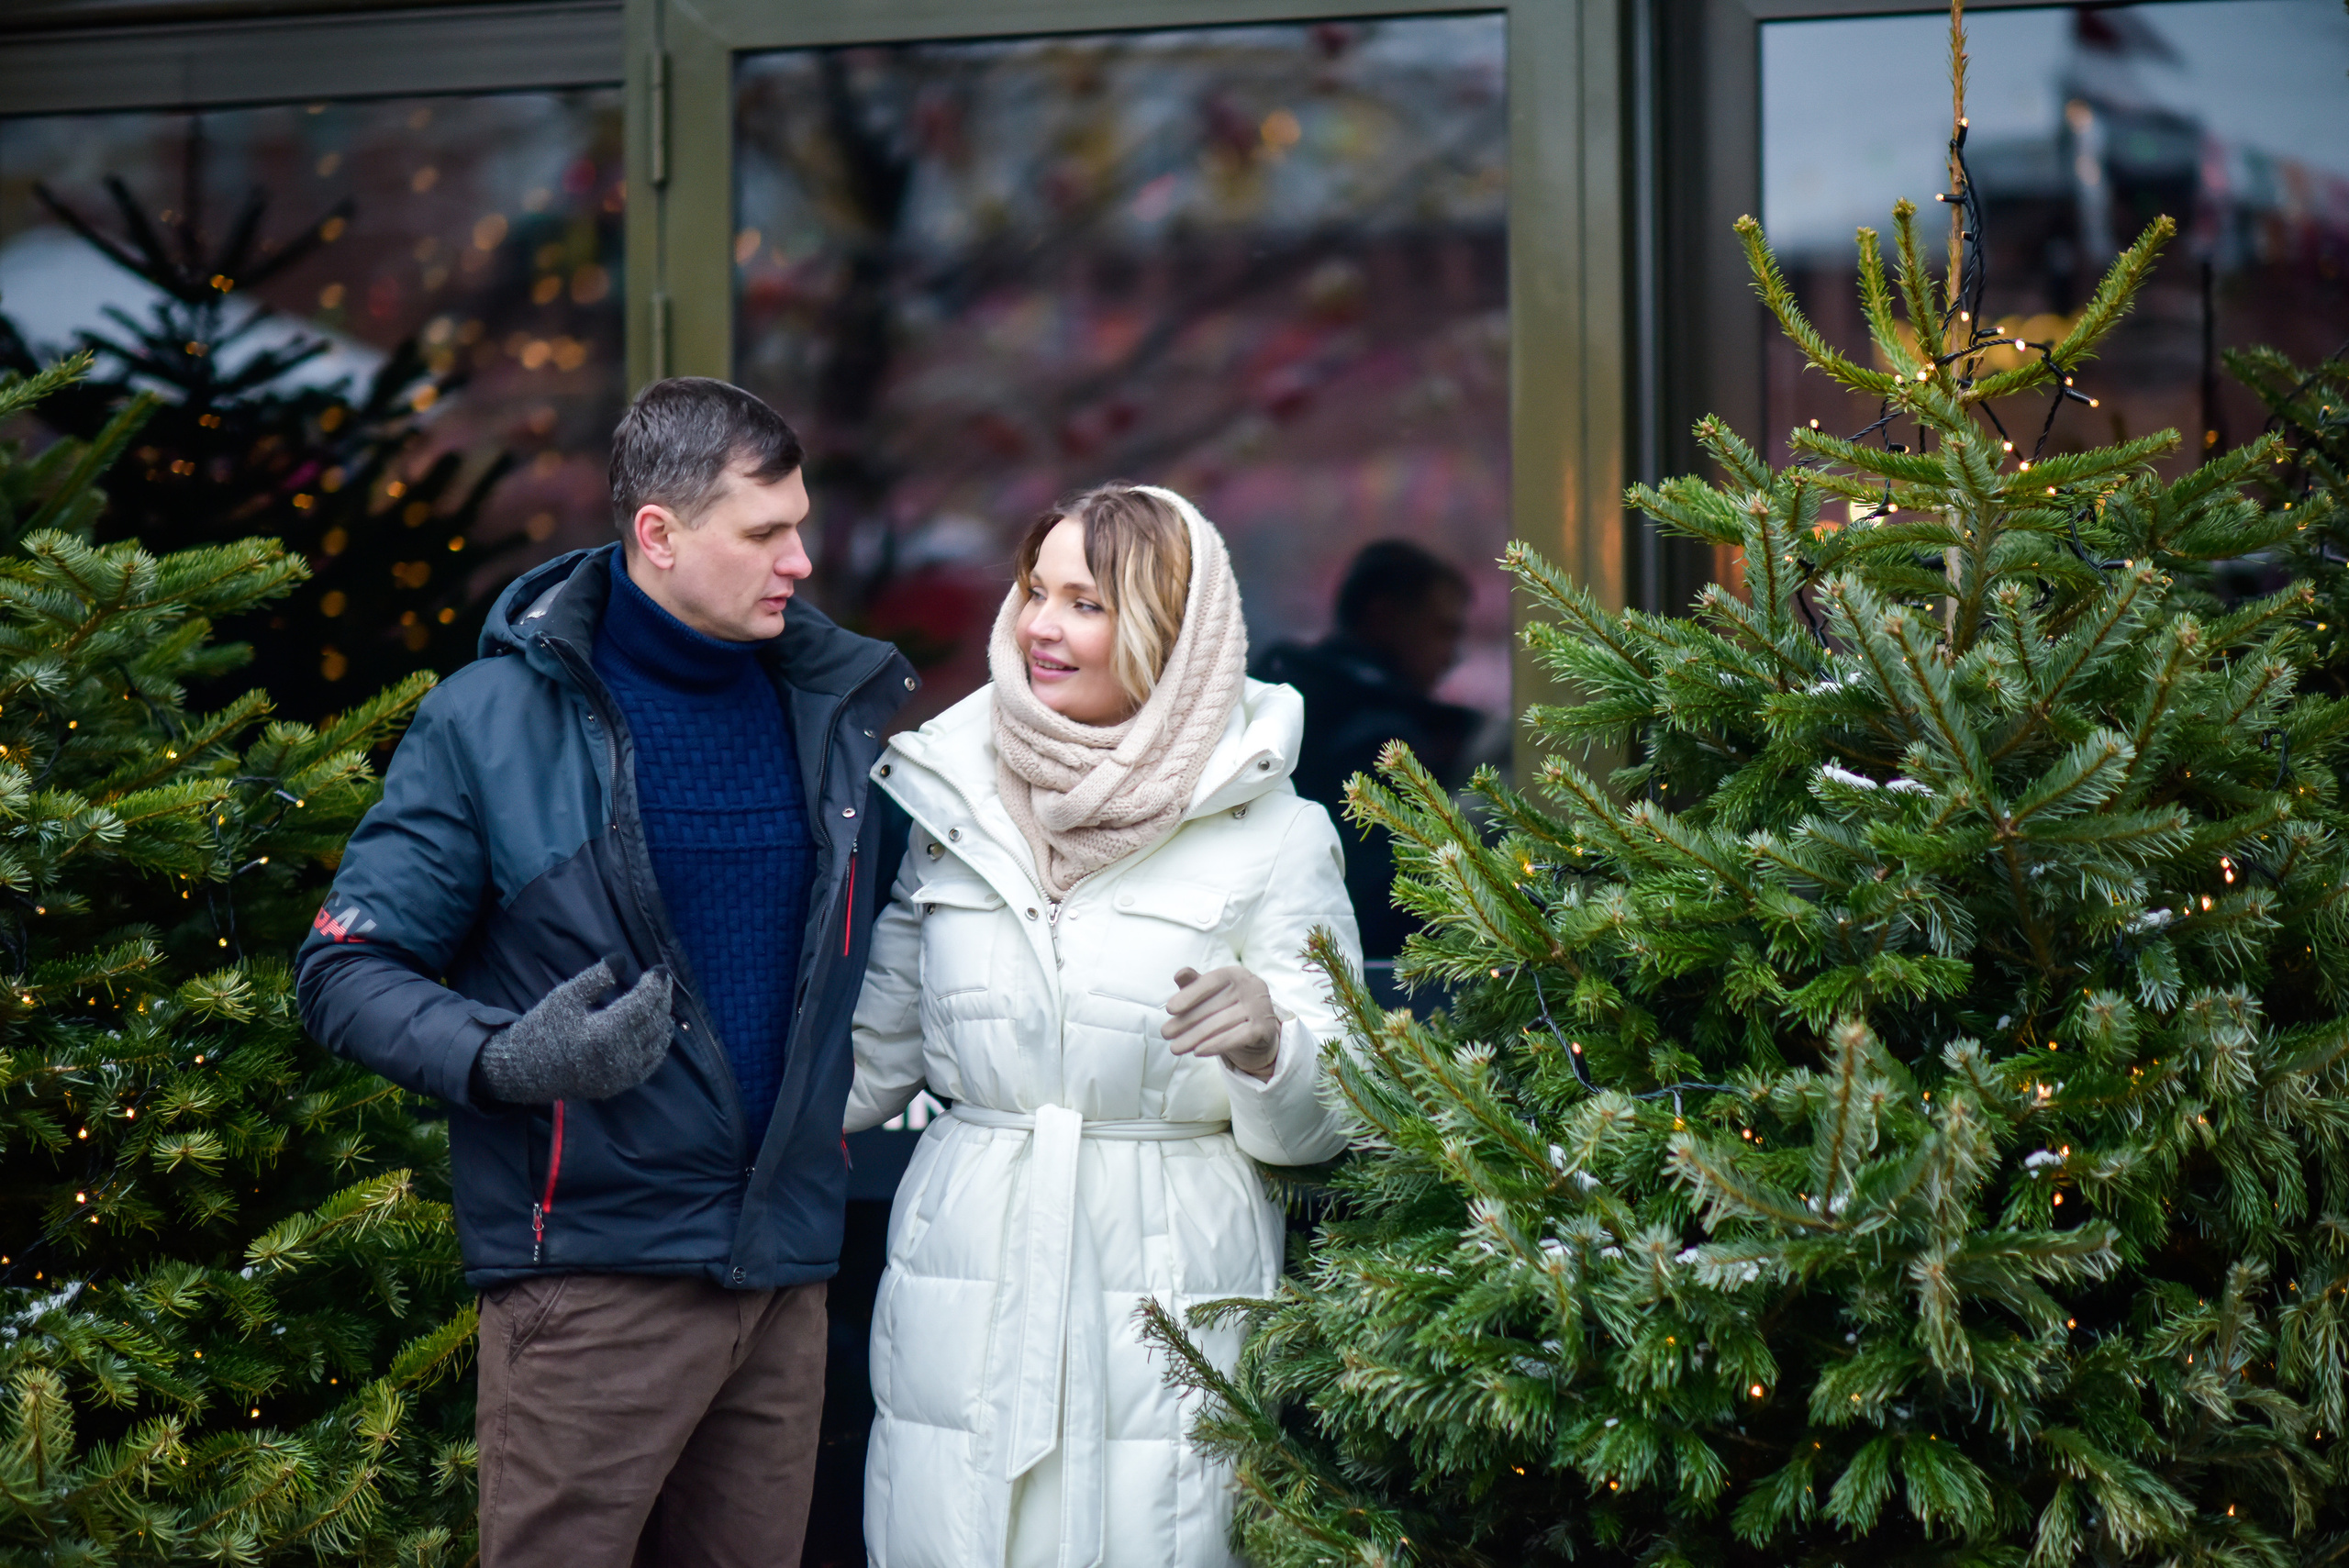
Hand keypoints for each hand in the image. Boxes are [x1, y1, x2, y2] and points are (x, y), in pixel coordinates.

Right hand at [478, 958, 673, 1103]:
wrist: (523, 1071)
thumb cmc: (543, 1029)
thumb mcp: (565, 997)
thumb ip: (596, 978)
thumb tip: (623, 958)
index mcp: (607, 1032)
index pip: (644, 1003)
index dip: (655, 984)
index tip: (660, 968)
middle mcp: (621, 1055)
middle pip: (654, 1020)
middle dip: (662, 997)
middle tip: (664, 979)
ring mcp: (623, 1074)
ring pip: (657, 1042)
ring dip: (664, 1018)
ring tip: (664, 999)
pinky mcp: (620, 1084)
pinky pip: (651, 1064)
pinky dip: (660, 1044)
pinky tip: (663, 1030)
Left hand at [1161, 965, 1279, 1080]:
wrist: (1256, 1032)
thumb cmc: (1227, 1008)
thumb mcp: (1211, 995)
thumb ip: (1195, 984)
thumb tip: (1179, 974)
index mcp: (1236, 974)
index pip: (1210, 982)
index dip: (1188, 995)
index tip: (1169, 1009)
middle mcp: (1251, 986)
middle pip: (1213, 1006)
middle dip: (1185, 1022)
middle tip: (1165, 1034)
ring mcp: (1260, 1007)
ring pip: (1221, 1024)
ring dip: (1194, 1037)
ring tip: (1175, 1047)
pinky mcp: (1264, 1028)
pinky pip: (1236, 1038)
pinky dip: (1215, 1045)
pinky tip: (1197, 1052)